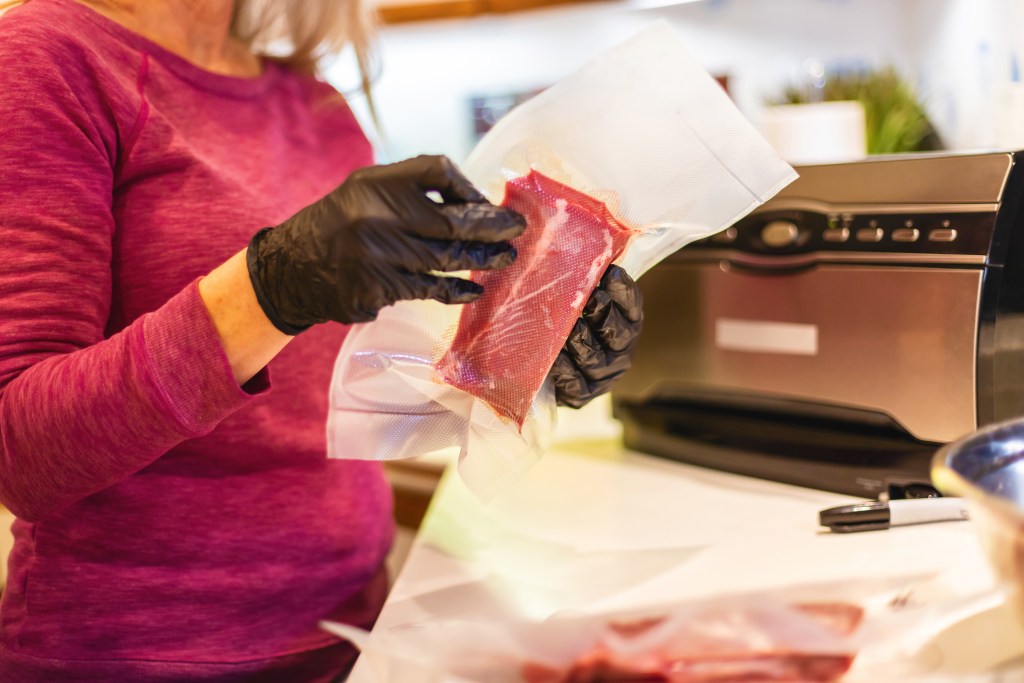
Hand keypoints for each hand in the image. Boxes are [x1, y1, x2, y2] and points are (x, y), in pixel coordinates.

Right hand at [246, 155, 526, 333]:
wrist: (292, 267)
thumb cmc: (341, 223)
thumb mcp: (367, 189)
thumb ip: (413, 188)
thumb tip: (476, 201)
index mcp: (377, 183)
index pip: (437, 170)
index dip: (469, 188)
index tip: (490, 204)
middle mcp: (376, 216)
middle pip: (450, 221)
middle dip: (491, 228)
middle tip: (517, 231)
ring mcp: (377, 257)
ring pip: (445, 259)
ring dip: (481, 260)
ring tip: (506, 259)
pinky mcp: (376, 290)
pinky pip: (427, 289)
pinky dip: (455, 290)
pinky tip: (474, 290)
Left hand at [549, 265, 642, 407]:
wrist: (545, 368)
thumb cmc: (563, 321)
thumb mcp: (576, 298)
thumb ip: (582, 280)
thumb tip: (577, 248)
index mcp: (626, 323)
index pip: (632, 306)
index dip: (623, 291)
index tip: (611, 273)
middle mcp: (620, 350)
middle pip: (619, 332)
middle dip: (604, 314)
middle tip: (590, 298)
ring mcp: (602, 375)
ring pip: (595, 358)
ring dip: (582, 341)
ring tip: (570, 327)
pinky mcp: (581, 394)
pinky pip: (575, 383)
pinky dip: (564, 369)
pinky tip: (554, 357)